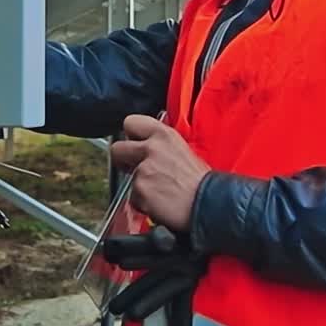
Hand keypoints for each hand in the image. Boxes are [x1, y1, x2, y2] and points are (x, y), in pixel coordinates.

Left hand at [110, 114, 210, 232]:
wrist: (208, 203)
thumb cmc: (200, 181)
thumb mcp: (182, 150)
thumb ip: (161, 145)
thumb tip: (148, 146)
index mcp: (164, 134)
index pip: (131, 122)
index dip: (131, 135)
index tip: (135, 143)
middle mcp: (151, 148)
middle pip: (117, 148)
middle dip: (123, 160)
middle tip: (134, 168)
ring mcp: (143, 169)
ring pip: (127, 178)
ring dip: (139, 185)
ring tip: (158, 190)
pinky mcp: (140, 190)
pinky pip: (133, 198)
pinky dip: (142, 202)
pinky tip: (159, 202)